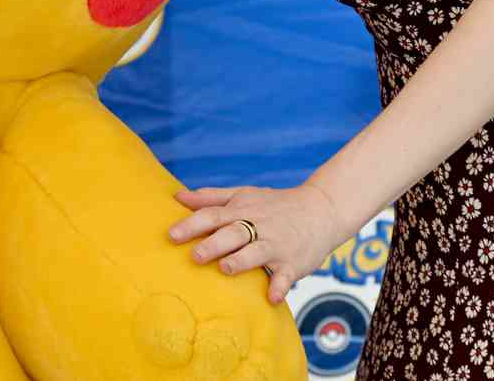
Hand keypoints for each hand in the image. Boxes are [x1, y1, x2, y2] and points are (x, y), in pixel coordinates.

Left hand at [167, 178, 345, 303]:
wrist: (321, 209)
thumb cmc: (275, 205)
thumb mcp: (244, 195)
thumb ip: (211, 198)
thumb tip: (177, 197)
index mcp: (243, 209)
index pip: (214, 215)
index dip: (192, 224)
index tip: (172, 235)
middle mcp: (258, 226)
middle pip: (233, 233)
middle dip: (213, 244)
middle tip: (194, 255)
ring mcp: (276, 244)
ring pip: (257, 252)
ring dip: (241, 261)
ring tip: (225, 268)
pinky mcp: (294, 262)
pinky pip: (287, 275)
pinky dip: (281, 285)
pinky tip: (273, 297)